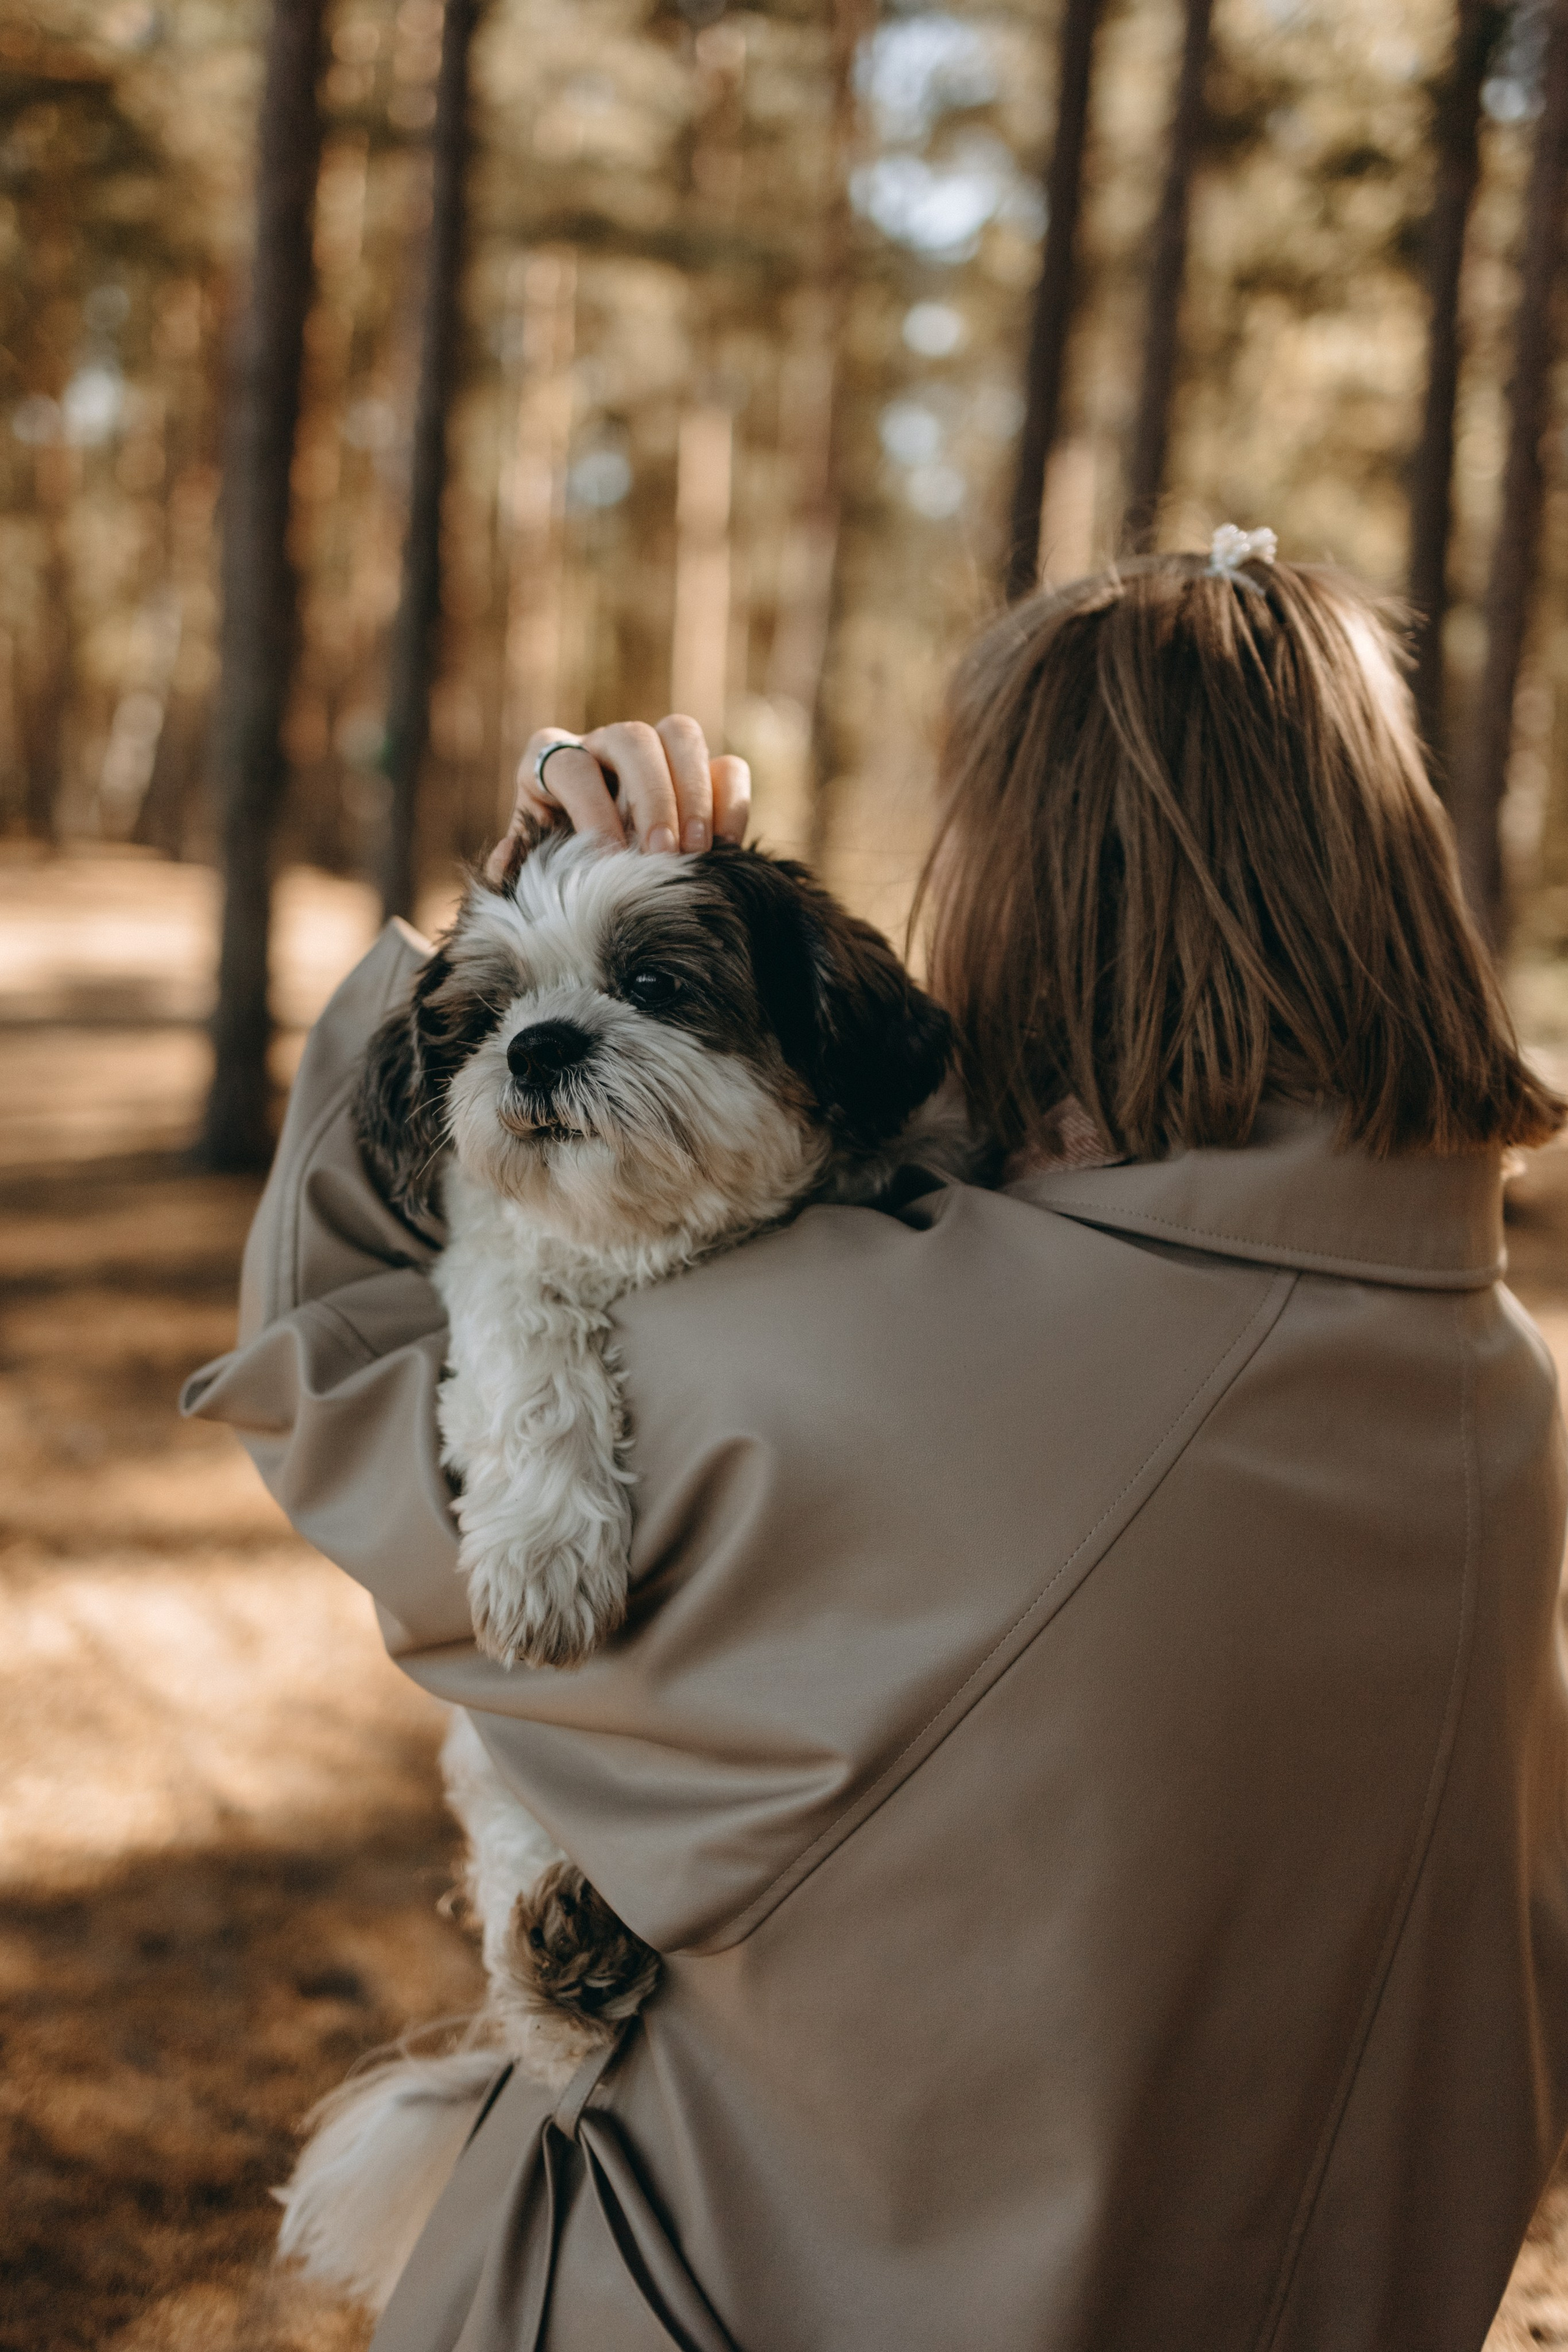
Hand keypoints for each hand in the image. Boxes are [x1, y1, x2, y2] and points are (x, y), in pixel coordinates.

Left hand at [488, 715, 750, 881]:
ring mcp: (656, 753)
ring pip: (682, 734)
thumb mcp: (531, 868)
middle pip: (632, 738)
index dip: (591, 808)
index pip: (571, 765)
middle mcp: (603, 745)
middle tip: (662, 856)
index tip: (610, 859)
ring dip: (694, 793)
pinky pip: (727, 766)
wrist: (599, 882)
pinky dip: (731, 802)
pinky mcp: (700, 773)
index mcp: (552, 761)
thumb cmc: (555, 871)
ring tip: (697, 852)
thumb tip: (505, 863)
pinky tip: (726, 848)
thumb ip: (517, 865)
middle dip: (652, 797)